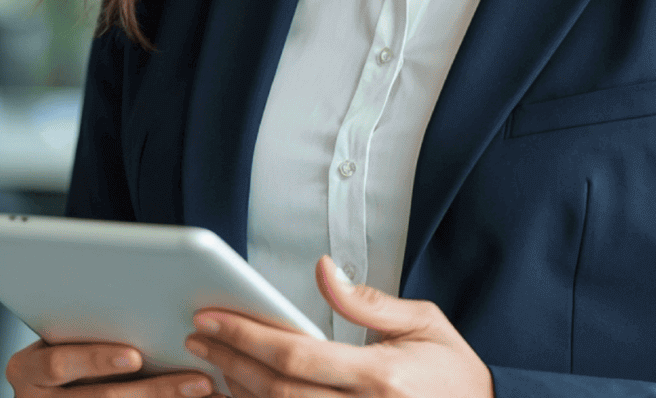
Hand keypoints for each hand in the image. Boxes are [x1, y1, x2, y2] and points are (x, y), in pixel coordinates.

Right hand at [6, 338, 214, 396]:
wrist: (50, 393)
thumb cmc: (60, 348)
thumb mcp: (59, 338)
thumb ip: (86, 326)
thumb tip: (146, 299)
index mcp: (25, 369)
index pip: (58, 364)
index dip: (96, 360)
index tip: (135, 357)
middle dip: (154, 390)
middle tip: (196, 381)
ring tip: (204, 392)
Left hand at [183, 256, 492, 396]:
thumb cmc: (457, 376)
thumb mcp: (425, 324)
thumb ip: (369, 302)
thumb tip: (325, 269)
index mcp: (381, 377)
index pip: (296, 356)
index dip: (246, 336)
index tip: (212, 318)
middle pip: (276, 391)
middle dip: (229, 361)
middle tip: (198, 339)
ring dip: (238, 391)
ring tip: (212, 364)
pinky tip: (245, 393)